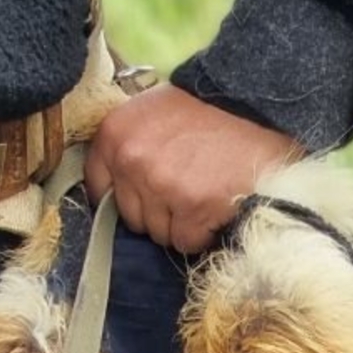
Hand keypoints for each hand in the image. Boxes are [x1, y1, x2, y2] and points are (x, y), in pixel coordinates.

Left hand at [83, 83, 302, 254]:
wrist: (255, 114)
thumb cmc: (203, 114)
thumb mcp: (152, 111)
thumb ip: (128, 141)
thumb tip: (113, 177)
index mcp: (114, 132)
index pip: (97, 184)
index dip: (119, 195)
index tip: (138, 196)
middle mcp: (130, 158)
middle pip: (130, 215)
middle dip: (154, 211)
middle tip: (181, 190)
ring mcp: (159, 184)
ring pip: (158, 232)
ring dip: (178, 224)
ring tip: (200, 195)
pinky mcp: (190, 208)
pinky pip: (185, 241)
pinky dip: (200, 234)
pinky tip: (213, 207)